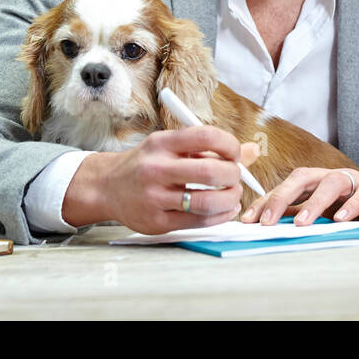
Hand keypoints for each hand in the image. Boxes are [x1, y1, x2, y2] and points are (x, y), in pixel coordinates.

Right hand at [63, 127, 259, 233]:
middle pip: (211, 171)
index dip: (230, 145)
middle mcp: (156, 169)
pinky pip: (199, 221)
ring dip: (230, 199)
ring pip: (207, 201)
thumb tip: (252, 150)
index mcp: (162, 143)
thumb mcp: (170, 146)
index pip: (206, 137)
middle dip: (233, 175)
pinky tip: (224, 209)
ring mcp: (155, 198)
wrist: (106, 187)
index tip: (235, 154)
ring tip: (233, 195)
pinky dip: (220, 216)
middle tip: (236, 177)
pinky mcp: (157, 222)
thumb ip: (209, 148)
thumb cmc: (145, 164)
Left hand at [239, 168, 358, 225]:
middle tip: (266, 221)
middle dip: (281, 197)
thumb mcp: (325, 213)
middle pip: (302, 177)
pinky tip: (341, 220)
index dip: (266, 201)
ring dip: (314, 203)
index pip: (286, 186)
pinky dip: (351, 205)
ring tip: (302, 223)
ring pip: (331, 183)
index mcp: (316, 181)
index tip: (248, 220)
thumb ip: (300, 214)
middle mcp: (332, 176)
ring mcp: (354, 180)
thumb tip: (268, 225)